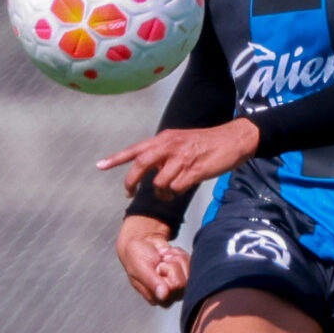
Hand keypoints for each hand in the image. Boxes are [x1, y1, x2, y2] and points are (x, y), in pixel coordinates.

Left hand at [98, 117, 261, 199]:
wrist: (234, 139)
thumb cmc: (207, 143)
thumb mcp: (181, 142)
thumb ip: (164, 154)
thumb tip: (151, 172)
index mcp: (164, 139)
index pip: (135, 149)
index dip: (116, 158)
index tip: (100, 165)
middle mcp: (170, 146)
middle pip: (141, 165)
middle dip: (131, 182)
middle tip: (130, 193)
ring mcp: (182, 158)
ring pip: (159, 182)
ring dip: (161, 193)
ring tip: (169, 192)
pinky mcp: (195, 170)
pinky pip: (177, 188)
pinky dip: (176, 193)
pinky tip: (183, 189)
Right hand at [116, 213, 191, 306]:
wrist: (141, 243)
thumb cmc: (137, 256)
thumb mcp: (140, 269)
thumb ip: (152, 282)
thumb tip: (163, 295)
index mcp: (156, 297)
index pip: (174, 286)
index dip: (166, 271)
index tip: (155, 267)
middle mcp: (169, 294)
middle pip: (184, 280)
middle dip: (171, 264)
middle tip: (159, 262)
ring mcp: (179, 285)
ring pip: (190, 271)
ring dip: (175, 258)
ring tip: (162, 258)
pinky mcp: (185, 274)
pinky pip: (192, 262)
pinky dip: (179, 254)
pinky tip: (168, 256)